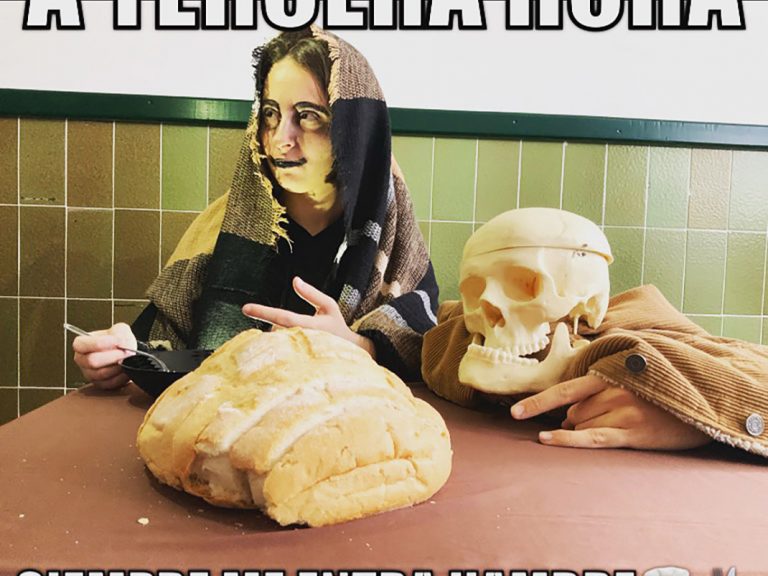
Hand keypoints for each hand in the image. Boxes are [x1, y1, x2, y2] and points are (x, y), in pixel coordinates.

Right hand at [72, 323, 137, 389]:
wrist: (127, 352)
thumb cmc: (119, 340)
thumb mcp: (120, 329)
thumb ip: (120, 333)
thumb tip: (122, 344)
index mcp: (81, 344)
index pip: (81, 345)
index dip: (99, 343)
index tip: (116, 341)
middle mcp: (82, 360)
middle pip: (92, 361)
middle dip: (113, 356)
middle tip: (127, 352)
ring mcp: (89, 374)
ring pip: (101, 373)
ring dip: (118, 366)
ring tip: (128, 359)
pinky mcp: (100, 384)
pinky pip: (109, 383)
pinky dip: (121, 377)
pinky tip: (127, 369)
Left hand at [242, 276, 375, 358]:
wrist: (351, 355)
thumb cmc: (337, 328)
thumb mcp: (329, 306)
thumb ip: (312, 294)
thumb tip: (295, 280)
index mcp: (310, 326)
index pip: (282, 317)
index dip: (264, 312)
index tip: (245, 307)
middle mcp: (303, 342)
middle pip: (275, 330)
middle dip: (276, 326)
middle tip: (290, 328)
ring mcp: (298, 356)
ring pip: (276, 341)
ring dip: (281, 336)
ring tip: (302, 339)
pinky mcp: (296, 366)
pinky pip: (279, 353)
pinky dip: (281, 347)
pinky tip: (293, 349)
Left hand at [509, 374, 710, 450]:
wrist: (702, 403)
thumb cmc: (660, 390)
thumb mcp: (630, 377)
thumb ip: (598, 386)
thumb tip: (566, 411)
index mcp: (610, 375)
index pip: (565, 390)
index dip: (538, 402)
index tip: (513, 412)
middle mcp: (613, 392)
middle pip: (573, 412)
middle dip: (574, 419)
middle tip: (602, 419)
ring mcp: (622, 412)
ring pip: (581, 425)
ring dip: (583, 430)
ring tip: (617, 424)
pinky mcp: (633, 433)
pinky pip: (592, 439)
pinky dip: (567, 440)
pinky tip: (547, 439)